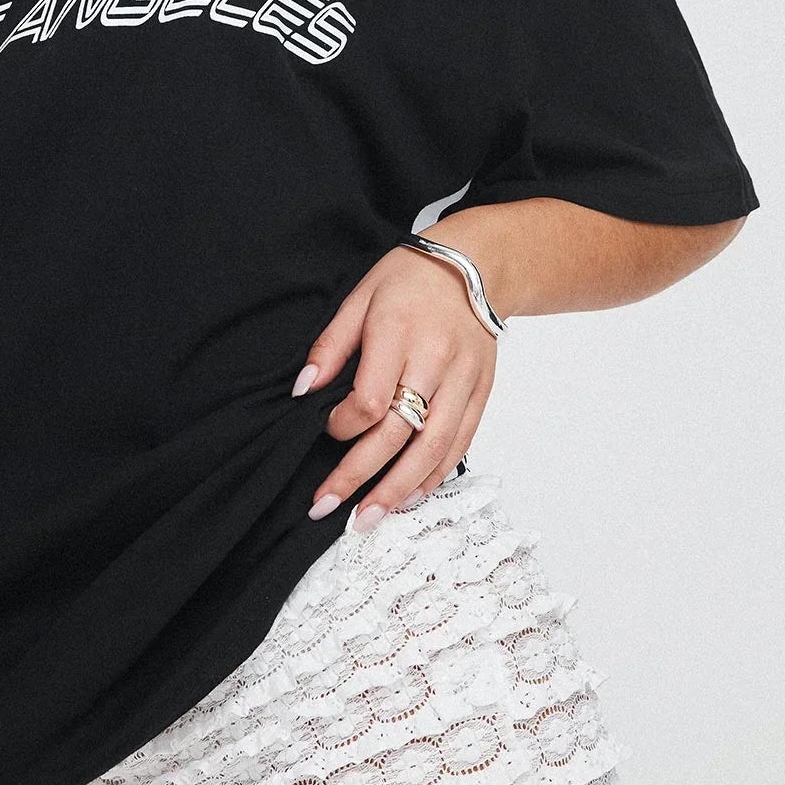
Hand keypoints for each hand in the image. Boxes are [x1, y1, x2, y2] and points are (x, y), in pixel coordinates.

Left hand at [294, 243, 498, 526]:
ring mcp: (463, 381)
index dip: (343, 424)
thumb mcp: (359, 297)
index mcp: (399, 333)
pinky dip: (434, 475)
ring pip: (433, 447)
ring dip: (399, 489)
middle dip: (360, 474)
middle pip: (399, 432)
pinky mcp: (480, 394)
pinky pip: (459, 443)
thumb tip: (303, 390)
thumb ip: (330, 346)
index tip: (327, 428)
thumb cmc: (410, 279)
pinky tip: (409, 496)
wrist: (475, 267)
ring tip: (369, 517)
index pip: (371, 399)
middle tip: (328, 505)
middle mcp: (435, 361)